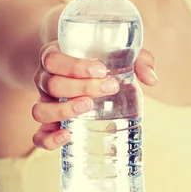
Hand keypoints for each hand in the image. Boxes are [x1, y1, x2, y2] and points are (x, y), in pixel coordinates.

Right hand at [32, 41, 156, 149]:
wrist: (79, 70)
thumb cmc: (99, 58)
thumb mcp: (117, 52)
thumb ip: (137, 59)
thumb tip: (152, 80)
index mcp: (54, 56)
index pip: (54, 60)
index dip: (75, 67)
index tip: (102, 70)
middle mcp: (44, 79)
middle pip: (52, 84)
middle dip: (82, 87)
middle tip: (110, 87)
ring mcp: (45, 102)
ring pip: (41, 110)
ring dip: (64, 111)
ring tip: (90, 107)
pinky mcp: (49, 123)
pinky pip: (38, 135)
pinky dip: (47, 139)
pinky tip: (67, 137)